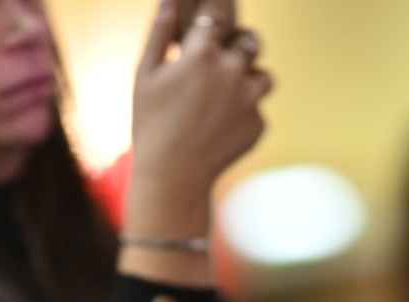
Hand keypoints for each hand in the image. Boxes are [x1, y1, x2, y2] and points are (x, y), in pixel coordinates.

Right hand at [126, 0, 270, 239]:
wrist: (173, 179)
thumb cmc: (151, 124)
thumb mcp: (146, 74)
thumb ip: (161, 32)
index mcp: (203, 52)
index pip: (218, 11)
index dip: (217, 8)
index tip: (217, 10)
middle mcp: (233, 70)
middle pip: (250, 40)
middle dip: (239, 45)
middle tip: (222, 60)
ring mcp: (251, 99)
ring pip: (262, 75)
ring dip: (248, 80)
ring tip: (222, 98)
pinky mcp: (260, 124)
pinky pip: (257, 109)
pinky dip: (242, 114)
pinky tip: (218, 128)